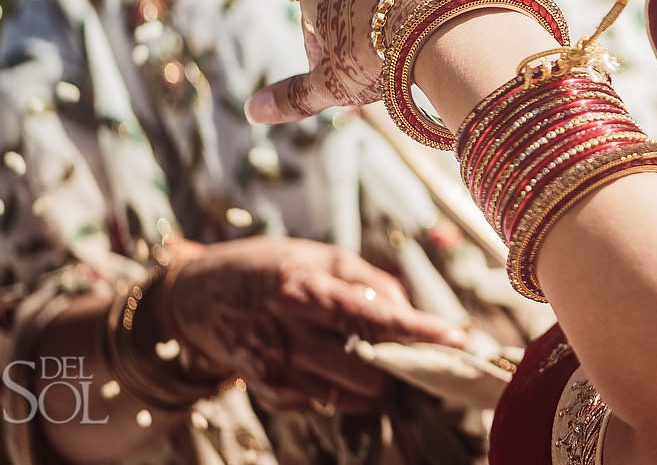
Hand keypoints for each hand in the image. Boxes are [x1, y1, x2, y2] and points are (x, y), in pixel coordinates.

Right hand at [160, 236, 466, 414]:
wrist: (198, 299)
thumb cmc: (270, 268)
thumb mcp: (320, 256)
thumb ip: (369, 282)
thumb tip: (408, 311)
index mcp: (304, 290)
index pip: (374, 316)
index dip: (420, 330)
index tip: (457, 337)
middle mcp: (287, 334)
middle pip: (368, 366)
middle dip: (399, 363)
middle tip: (415, 350)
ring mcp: (276, 369)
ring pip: (352, 393)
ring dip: (377, 381)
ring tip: (379, 358)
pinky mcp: (270, 392)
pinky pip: (327, 401)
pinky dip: (345, 388)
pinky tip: (338, 364)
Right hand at [247, 0, 491, 124]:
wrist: (446, 25)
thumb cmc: (377, 56)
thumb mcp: (330, 85)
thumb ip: (292, 96)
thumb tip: (252, 111)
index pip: (311, 28)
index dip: (329, 60)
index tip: (352, 76)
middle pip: (353, 7)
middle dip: (366, 36)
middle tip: (387, 66)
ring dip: (402, 19)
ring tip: (420, 48)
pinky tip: (448, 22)